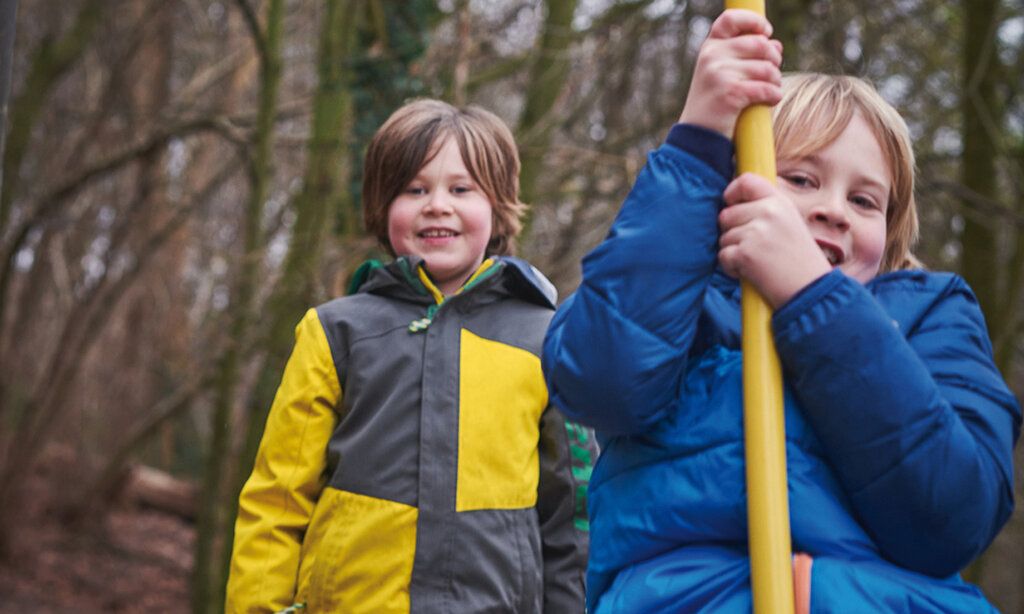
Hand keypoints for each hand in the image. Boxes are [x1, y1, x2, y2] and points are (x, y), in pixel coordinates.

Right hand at [678, 9, 782, 137]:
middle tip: (771, 74)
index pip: (732, 19)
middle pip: (759, 44)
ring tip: (770, 91)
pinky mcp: (729, 93)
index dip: (755, 22)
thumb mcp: (725, 75)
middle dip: (773, 59)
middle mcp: (711, 56)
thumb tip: (776, 44)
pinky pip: (766, 88)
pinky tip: (770, 101)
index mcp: (710, 48)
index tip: (766, 34)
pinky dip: (773, 96)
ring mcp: (718, 74)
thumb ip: (748, 57)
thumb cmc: (715, 106)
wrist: (697, 137)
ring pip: (767, 68)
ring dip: (775, 81)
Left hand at [718, 173, 831, 306]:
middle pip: (726, 214)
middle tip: (754, 248)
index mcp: (780, 203)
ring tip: (758, 262)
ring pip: (723, 237)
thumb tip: (732, 203)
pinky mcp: (745, 253)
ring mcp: (756, 232)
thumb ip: (766, 211)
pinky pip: (722, 256)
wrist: (811, 290)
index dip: (732, 192)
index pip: (746, 181)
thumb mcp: (790, 224)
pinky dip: (731, 268)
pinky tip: (751, 273)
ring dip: (734, 252)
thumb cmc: (799, 262)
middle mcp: (768, 212)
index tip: (730, 203)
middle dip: (732, 233)